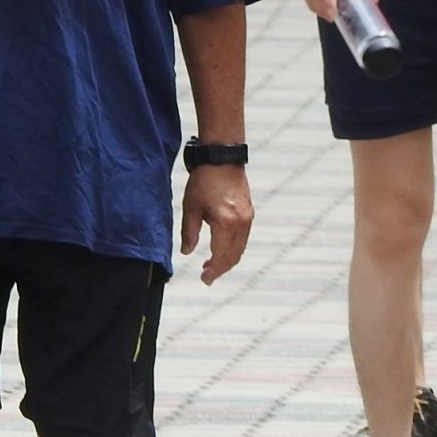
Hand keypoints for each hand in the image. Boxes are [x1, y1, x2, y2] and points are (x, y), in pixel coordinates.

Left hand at [180, 165, 252, 282]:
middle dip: (221, 269)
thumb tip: (186, 252)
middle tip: (206, 276)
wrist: (222, 157)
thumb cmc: (204, 180)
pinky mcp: (249, 212)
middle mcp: (241, 223)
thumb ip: (189, 233)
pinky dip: (233, 248)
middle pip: (234, 256)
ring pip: (240, 248)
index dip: (213, 271)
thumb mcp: (191, 207)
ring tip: (210, 264)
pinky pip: (243, 238)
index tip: (204, 280)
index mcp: (226, 223)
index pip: (221, 257)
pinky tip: (220, 247)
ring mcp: (248, 218)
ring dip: (227, 260)